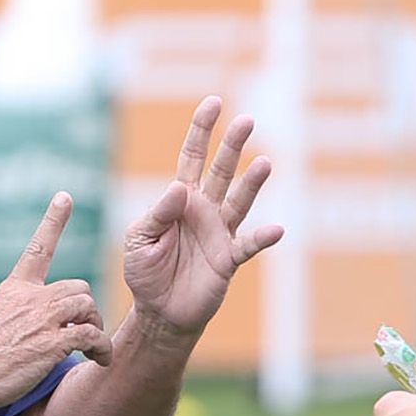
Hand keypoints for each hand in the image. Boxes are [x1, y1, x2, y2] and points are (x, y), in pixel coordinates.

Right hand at [0, 193, 112, 411]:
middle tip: (86, 332)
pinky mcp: (51, 342)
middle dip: (87, 310)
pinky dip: (101, 348)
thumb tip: (48, 319)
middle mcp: (30, 297)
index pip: (38, 248)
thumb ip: (23, 310)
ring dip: (96, 328)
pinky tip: (99, 360)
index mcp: (16, 288)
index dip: (53, 221)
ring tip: (92, 348)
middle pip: (79, 287)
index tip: (64, 196)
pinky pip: (91, 335)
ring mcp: (41, 319)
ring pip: (87, 306)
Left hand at [122, 97, 283, 334]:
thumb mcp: (139, 238)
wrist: (159, 312)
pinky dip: (263, 238)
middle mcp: (204, 210)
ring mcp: (220, 233)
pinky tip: (276, 229)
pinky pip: (248, 245)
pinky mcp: (229, 259)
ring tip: (264, 163)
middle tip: (246, 120)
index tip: (213, 103)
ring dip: (252, 183)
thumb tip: (180, 188)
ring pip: (239, 201)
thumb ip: (158, 212)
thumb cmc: (146, 271)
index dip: (201, 130)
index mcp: (180, 199)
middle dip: (232, 145)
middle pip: (221, 171)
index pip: (192, 157)